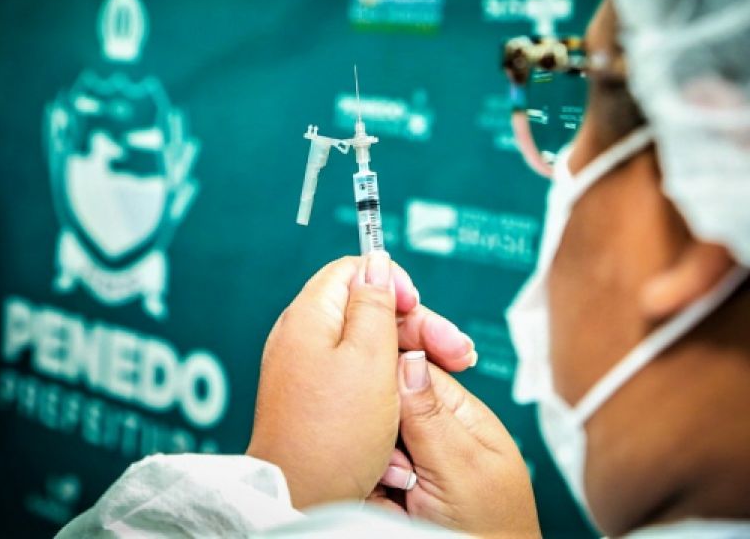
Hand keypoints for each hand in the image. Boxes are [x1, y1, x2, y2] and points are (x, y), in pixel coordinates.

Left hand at [246, 253, 477, 509]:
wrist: (301, 496)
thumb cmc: (333, 433)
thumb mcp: (369, 358)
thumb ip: (375, 304)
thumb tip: (376, 261)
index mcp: (310, 316)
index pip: (352, 271)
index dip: (391, 283)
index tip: (417, 306)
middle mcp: (303, 337)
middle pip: (366, 309)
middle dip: (415, 324)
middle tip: (457, 350)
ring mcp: (307, 368)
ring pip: (367, 344)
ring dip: (410, 354)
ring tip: (452, 372)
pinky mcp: (315, 397)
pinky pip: (357, 374)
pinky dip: (389, 379)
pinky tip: (417, 396)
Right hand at [369, 352, 540, 537]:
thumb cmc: (492, 529)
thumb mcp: (465, 465)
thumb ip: (431, 414)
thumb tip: (408, 357)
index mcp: (456, 412)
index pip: (412, 368)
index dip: (390, 375)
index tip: (376, 392)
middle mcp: (427, 432)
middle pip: (380, 406)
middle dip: (383, 434)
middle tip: (405, 466)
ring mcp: (403, 462)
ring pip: (364, 442)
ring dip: (378, 469)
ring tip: (405, 494)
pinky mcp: (382, 489)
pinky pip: (357, 475)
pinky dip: (367, 491)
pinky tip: (391, 507)